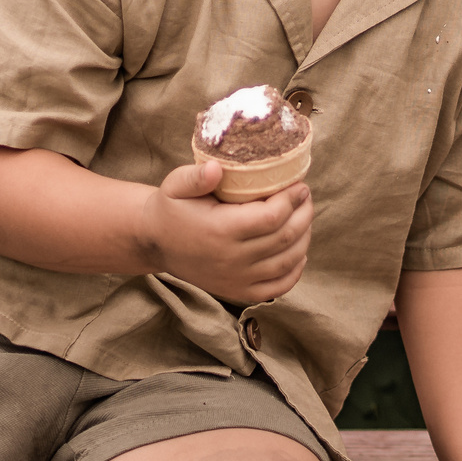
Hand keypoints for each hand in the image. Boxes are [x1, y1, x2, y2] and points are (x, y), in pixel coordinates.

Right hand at [135, 161, 312, 304]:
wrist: (156, 243)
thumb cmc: (171, 208)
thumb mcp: (175, 185)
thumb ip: (196, 176)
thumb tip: (217, 169)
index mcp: (220, 230)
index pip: (271, 217)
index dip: (292, 200)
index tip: (300, 185)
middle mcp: (232, 259)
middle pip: (285, 238)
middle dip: (303, 214)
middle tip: (306, 197)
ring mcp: (237, 279)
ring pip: (287, 261)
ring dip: (304, 238)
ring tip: (304, 217)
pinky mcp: (239, 292)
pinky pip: (279, 286)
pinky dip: (295, 270)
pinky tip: (299, 252)